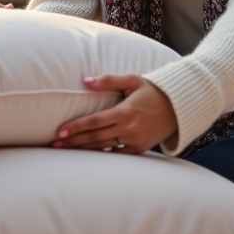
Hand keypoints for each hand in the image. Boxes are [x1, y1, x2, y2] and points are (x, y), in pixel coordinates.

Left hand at [51, 74, 178, 153]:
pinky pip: (117, 154)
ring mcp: (135, 140)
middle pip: (96, 137)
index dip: (76, 127)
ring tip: (66, 150)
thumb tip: (86, 81)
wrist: (178, 107)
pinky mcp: (140, 148)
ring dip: (84, 149)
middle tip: (55, 144)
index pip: (95, 121)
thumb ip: (109, 80)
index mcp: (126, 111)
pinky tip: (87, 154)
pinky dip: (102, 154)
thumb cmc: (152, 90)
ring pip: (104, 147)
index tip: (60, 131)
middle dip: (74, 141)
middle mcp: (130, 128)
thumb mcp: (132, 80)